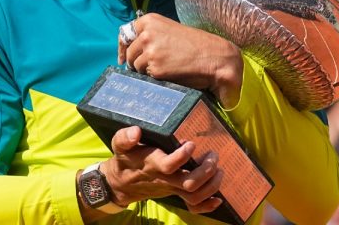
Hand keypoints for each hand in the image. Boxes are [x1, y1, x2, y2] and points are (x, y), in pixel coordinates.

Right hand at [104, 126, 223, 213]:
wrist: (122, 183)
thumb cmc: (125, 160)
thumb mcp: (119, 146)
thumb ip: (125, 138)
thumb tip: (136, 131)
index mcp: (152, 165)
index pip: (169, 165)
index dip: (182, 156)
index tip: (191, 143)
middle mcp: (165, 179)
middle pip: (188, 183)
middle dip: (206, 170)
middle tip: (213, 154)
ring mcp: (172, 188)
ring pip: (194, 195)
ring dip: (211, 184)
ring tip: (219, 169)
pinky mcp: (176, 193)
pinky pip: (193, 206)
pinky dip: (208, 205)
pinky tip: (218, 198)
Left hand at [118, 13, 242, 106]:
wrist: (215, 57)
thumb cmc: (196, 45)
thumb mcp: (170, 30)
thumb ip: (151, 35)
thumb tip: (131, 50)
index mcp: (149, 20)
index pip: (125, 34)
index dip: (123, 47)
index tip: (122, 57)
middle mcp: (146, 34)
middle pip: (130, 53)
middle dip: (136, 62)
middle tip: (151, 67)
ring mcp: (150, 51)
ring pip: (136, 67)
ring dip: (146, 71)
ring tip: (166, 69)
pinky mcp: (155, 68)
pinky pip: (147, 77)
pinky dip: (155, 79)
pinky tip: (169, 75)